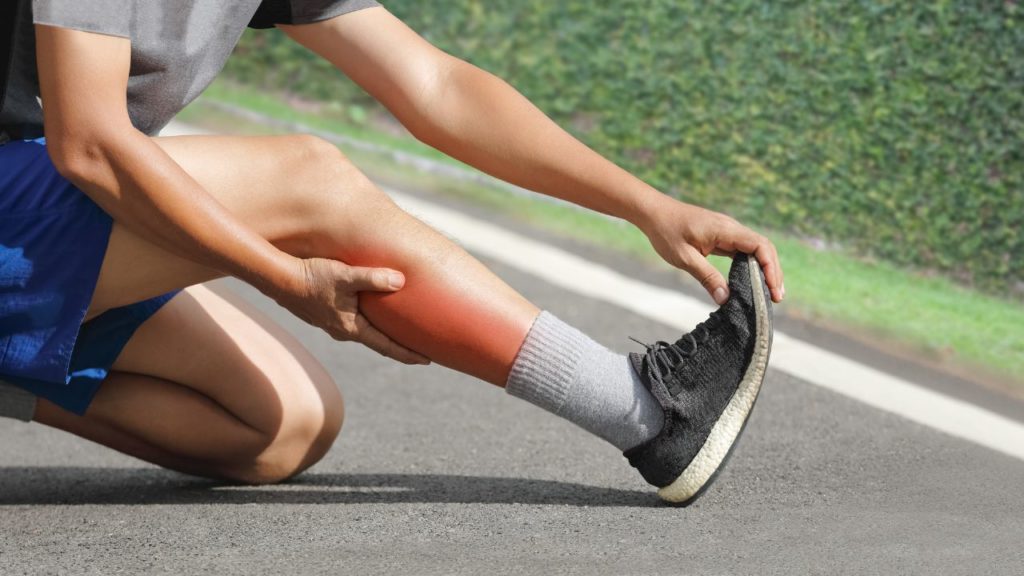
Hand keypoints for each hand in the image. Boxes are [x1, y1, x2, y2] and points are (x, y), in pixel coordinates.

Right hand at [270, 257, 429, 364]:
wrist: (278, 279)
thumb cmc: (312, 277)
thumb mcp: (345, 276)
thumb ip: (373, 278)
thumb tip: (401, 280)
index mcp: (352, 328)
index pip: (386, 346)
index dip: (408, 354)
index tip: (428, 360)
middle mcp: (343, 331)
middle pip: (378, 343)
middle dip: (400, 346)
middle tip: (421, 350)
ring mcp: (332, 324)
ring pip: (365, 332)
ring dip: (383, 334)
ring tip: (400, 331)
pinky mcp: (324, 314)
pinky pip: (353, 321)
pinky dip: (368, 321)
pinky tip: (371, 312)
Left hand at [638, 194, 783, 304]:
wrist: (653, 212)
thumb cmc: (666, 232)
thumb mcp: (684, 258)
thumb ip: (707, 277)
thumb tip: (726, 300)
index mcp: (725, 230)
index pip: (760, 246)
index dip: (771, 268)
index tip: (773, 290)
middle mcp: (731, 228)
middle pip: (764, 249)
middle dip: (773, 272)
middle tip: (776, 298)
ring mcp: (728, 232)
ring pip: (755, 250)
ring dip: (764, 270)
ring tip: (769, 294)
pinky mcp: (722, 237)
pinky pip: (743, 251)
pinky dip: (751, 266)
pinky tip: (751, 282)